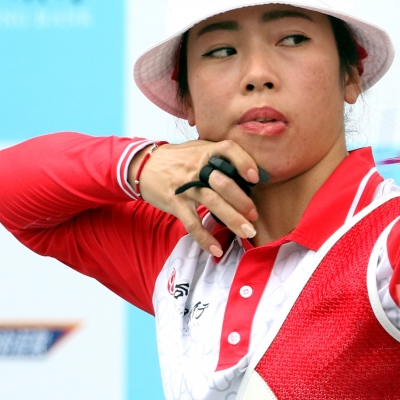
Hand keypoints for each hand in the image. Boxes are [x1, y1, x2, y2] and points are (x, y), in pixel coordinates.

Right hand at [129, 140, 260, 256]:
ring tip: (248, 232)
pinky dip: (205, 238)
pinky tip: (216, 250)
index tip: (255, 178)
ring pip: (212, 203)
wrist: (144, 166)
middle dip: (243, 201)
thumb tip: (253, 171)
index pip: (228, 149)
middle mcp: (197, 168)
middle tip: (255, 216)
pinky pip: (192, 223)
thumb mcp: (199, 149)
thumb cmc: (179, 159)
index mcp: (206, 152)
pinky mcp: (175, 203)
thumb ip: (221, 156)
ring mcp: (186, 187)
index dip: (244, 161)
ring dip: (232, 219)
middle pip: (224, 183)